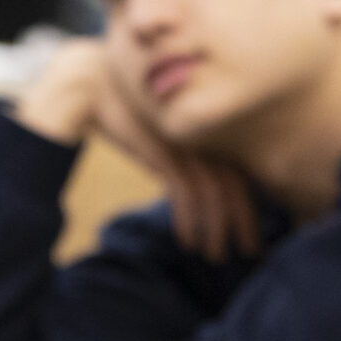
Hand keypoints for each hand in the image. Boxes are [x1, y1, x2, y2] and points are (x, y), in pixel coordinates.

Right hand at [16, 42, 261, 262]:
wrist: (90, 85)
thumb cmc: (126, 111)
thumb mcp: (161, 136)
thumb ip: (180, 158)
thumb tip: (190, 188)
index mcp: (207, 130)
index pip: (241, 172)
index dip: (250, 205)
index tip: (250, 232)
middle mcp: (202, 136)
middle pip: (236, 185)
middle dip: (244, 222)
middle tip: (250, 252)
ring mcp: (185, 144)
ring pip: (215, 194)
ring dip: (215, 229)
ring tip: (214, 255)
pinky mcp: (163, 152)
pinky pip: (186, 194)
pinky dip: (189, 221)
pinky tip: (187, 241)